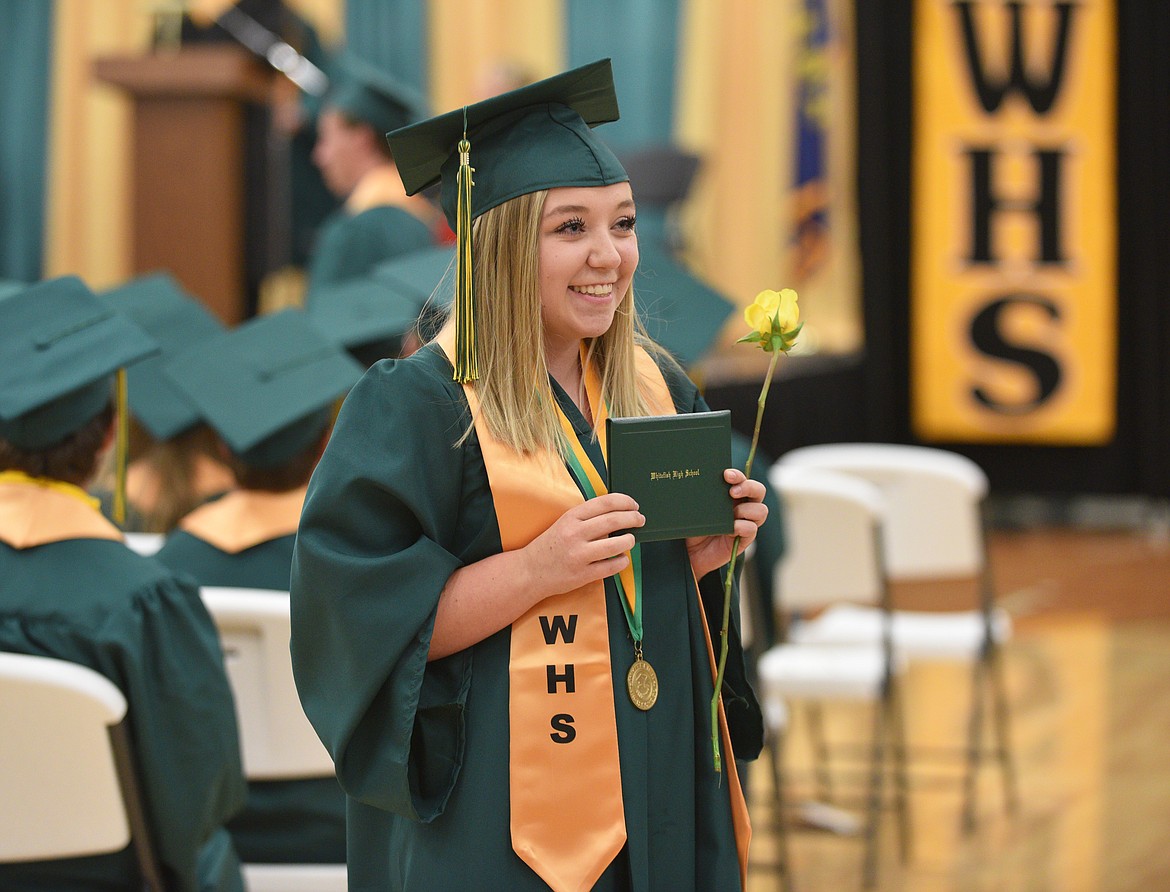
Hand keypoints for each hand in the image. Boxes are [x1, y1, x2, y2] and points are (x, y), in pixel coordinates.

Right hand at [523, 493, 643, 598]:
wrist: (530, 571)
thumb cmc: (550, 546)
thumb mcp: (564, 523)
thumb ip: (587, 517)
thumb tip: (617, 512)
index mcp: (571, 517)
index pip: (605, 503)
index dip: (625, 502)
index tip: (634, 505)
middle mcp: (575, 534)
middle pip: (614, 521)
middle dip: (633, 518)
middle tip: (640, 519)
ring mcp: (579, 555)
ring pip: (616, 544)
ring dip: (629, 540)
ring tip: (630, 539)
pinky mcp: (583, 575)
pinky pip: (612, 566)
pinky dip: (622, 561)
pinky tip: (622, 558)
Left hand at [686, 469, 767, 578]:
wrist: (689, 553)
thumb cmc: (692, 527)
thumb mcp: (696, 509)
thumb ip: (703, 497)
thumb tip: (701, 482)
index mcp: (730, 494)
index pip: (741, 479)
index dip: (737, 475)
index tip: (726, 475)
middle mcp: (741, 506)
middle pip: (759, 491)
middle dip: (748, 487)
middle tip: (732, 492)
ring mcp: (745, 522)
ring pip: (761, 510)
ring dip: (747, 510)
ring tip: (731, 514)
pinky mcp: (744, 539)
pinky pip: (752, 529)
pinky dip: (743, 527)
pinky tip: (730, 529)